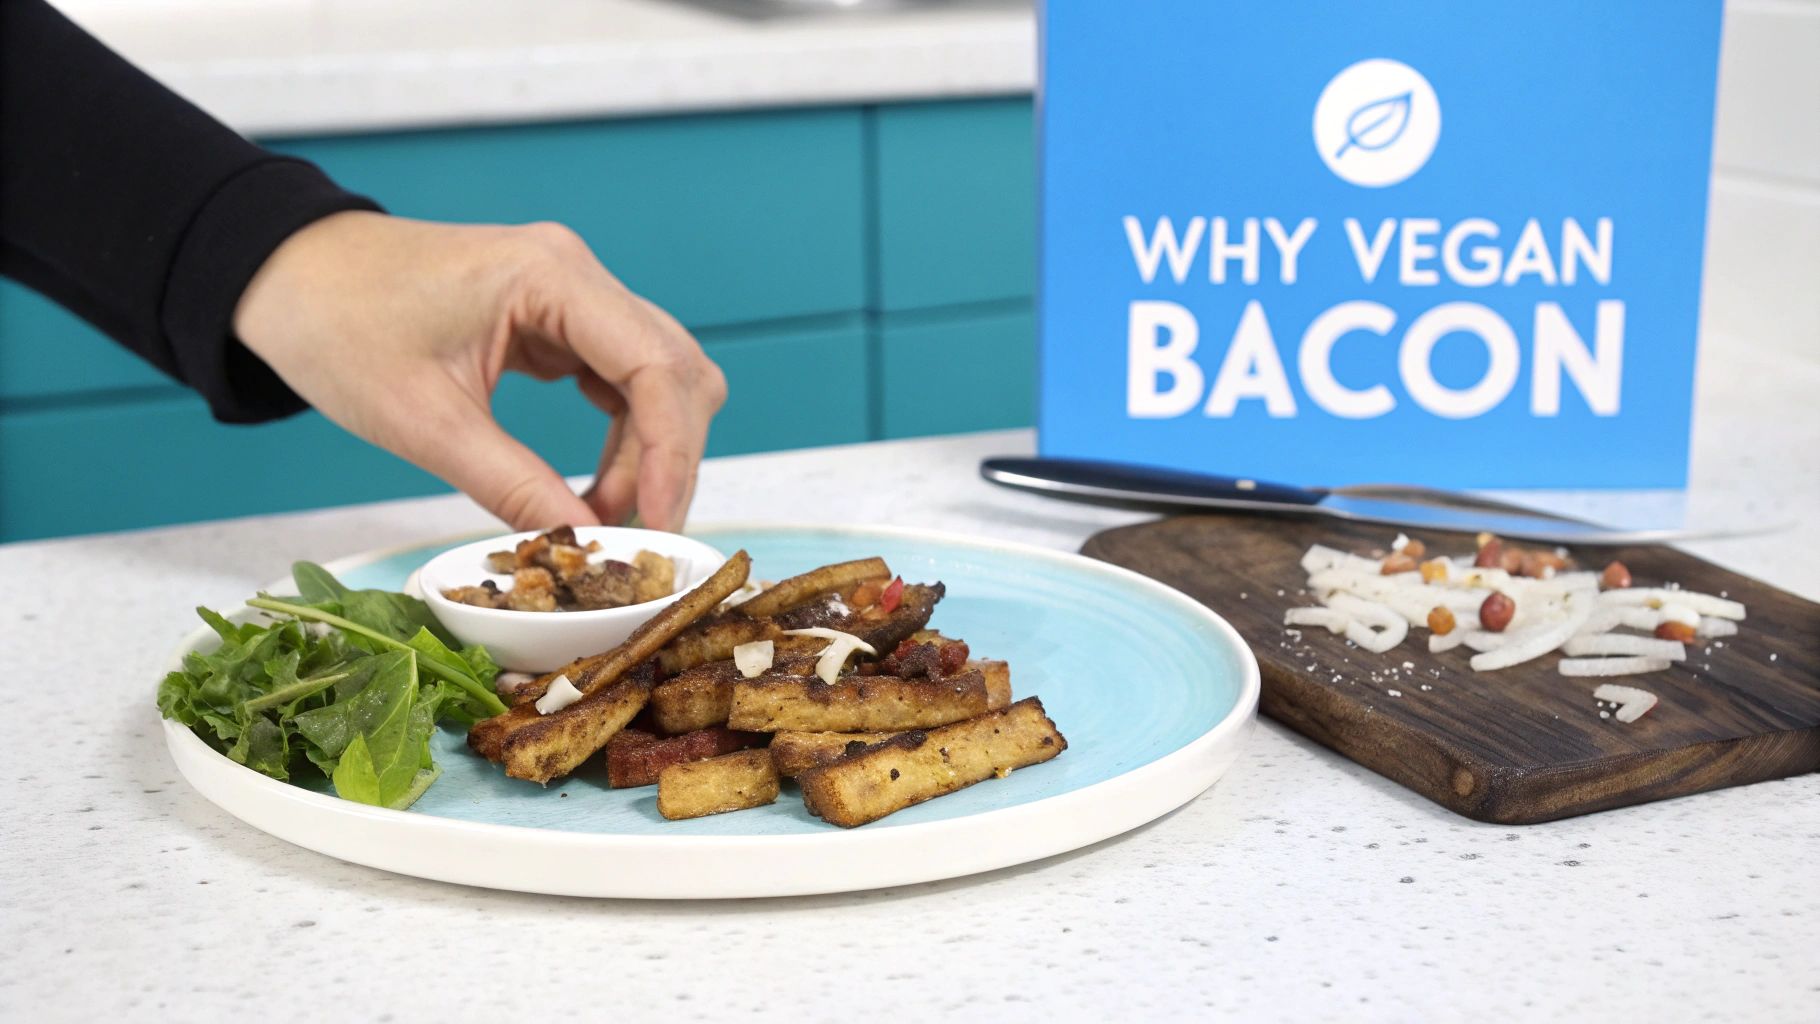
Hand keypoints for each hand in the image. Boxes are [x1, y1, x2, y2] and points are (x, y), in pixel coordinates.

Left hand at [233, 212, 726, 530]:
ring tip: (604, 517)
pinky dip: (623, 437)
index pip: (654, 364)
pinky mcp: (557, 317)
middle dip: (668, 459)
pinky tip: (594, 485)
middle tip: (639, 535)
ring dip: (648, 452)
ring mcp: (570, 293)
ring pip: (658, 378)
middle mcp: (575, 275)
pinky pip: (621, 379)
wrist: (283, 275)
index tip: (656, 523)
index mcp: (549, 276)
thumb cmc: (336, 325)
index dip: (670, 452)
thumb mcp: (423, 421)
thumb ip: (512, 484)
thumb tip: (583, 546)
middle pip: (675, 370)